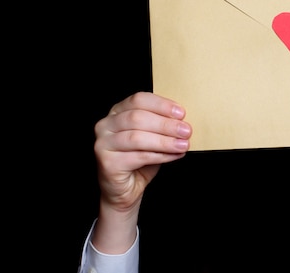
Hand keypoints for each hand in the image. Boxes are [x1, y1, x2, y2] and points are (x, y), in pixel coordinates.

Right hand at [91, 92, 191, 253]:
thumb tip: (183, 122)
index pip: (139, 100)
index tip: (181, 113)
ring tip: (182, 145)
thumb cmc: (140, 159)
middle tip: (186, 131)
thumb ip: (163, 126)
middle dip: (166, 124)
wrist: (125, 189)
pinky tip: (173, 156)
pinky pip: (138, 156)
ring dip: (164, 141)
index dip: (162, 105)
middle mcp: (106, 124)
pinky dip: (160, 156)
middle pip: (138, 118)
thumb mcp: (153, 137)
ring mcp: (103, 143)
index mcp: (117, 111)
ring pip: (137, 138)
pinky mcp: (107, 162)